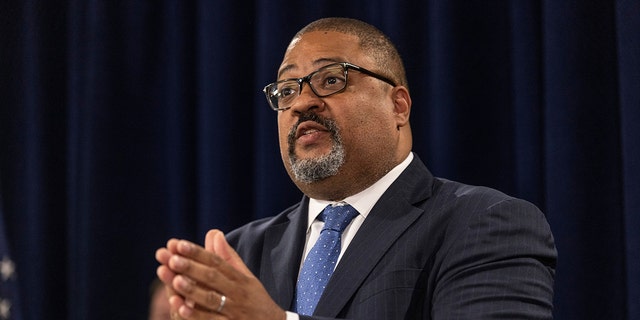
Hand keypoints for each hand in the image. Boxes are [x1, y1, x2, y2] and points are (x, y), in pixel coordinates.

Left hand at [156, 230, 285, 319]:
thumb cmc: (256, 300)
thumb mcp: (246, 277)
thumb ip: (227, 257)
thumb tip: (214, 233)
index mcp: (240, 279)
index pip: (217, 262)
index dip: (198, 253)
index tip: (179, 244)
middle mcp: (237, 293)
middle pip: (213, 278)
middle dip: (192, 268)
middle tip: (171, 259)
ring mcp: (233, 311)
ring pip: (211, 299)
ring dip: (192, 290)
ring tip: (175, 280)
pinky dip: (196, 316)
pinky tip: (181, 308)